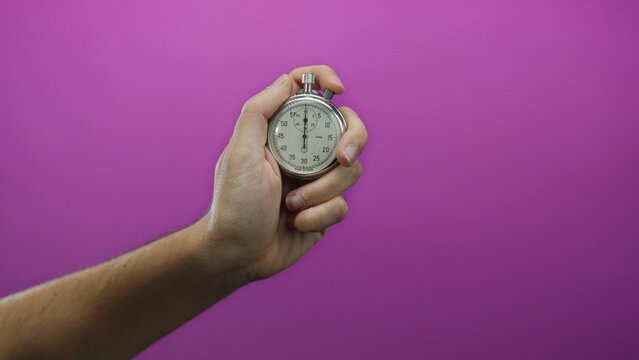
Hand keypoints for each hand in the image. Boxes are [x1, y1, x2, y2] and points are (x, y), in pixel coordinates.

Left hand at [203, 65, 367, 280]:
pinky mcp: (325, 208)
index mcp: (281, 132)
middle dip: (352, 141)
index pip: (308, 93)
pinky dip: (319, 215)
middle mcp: (302, 152)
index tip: (339, 89)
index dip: (326, 80)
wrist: (238, 254)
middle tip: (342, 157)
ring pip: (350, 171)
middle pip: (347, 129)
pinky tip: (295, 223)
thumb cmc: (233, 205)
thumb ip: (259, 112)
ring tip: (291, 205)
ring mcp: (317, 180)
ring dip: (322, 191)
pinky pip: (342, 204)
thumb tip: (286, 81)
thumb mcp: (239, 153)